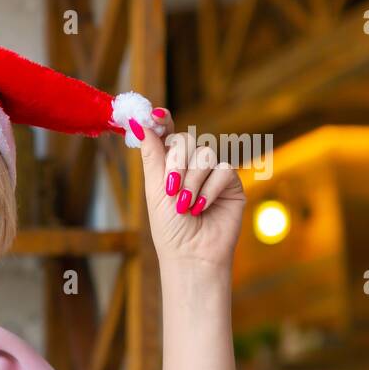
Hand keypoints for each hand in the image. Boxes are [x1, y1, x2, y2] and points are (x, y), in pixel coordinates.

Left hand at [138, 109, 246, 271]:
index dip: (162, 122)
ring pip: (205, 154)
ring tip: (186, 206)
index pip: (167, 134)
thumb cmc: (169, 227)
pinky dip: (209, 190)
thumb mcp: (155, 190)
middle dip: (177, 164)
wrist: (192, 254)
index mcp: (168, 165)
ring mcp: (212, 172)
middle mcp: (191, 165)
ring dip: (192, 181)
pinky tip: (202, 207)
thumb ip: (152, 155)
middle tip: (172, 189)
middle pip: (186, 140)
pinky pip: (223, 169)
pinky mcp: (231, 182)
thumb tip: (137, 123)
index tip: (155, 115)